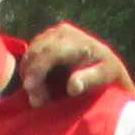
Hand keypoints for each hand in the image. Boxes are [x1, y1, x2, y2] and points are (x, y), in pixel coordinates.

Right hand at [18, 20, 133, 103]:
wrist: (105, 65)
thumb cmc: (106, 73)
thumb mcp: (105, 77)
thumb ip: (89, 79)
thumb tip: (73, 86)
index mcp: (77, 40)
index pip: (51, 51)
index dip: (38, 69)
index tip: (30, 87)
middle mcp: (62, 32)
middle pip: (36, 52)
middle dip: (31, 77)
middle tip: (37, 102)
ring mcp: (51, 33)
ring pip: (30, 54)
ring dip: (29, 77)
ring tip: (39, 99)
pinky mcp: (44, 39)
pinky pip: (30, 55)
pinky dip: (29, 72)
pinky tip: (37, 87)